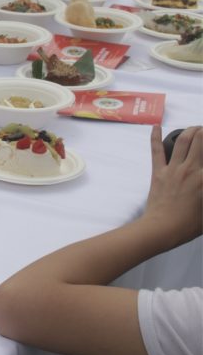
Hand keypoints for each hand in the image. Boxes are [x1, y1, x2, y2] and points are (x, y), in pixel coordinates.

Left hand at [143, 125, 202, 246]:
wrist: (163, 229)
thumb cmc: (190, 224)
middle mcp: (192, 169)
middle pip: (201, 140)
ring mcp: (173, 169)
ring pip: (182, 141)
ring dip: (190, 130)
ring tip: (195, 128)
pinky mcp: (158, 172)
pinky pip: (156, 150)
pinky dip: (155, 136)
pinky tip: (155, 126)